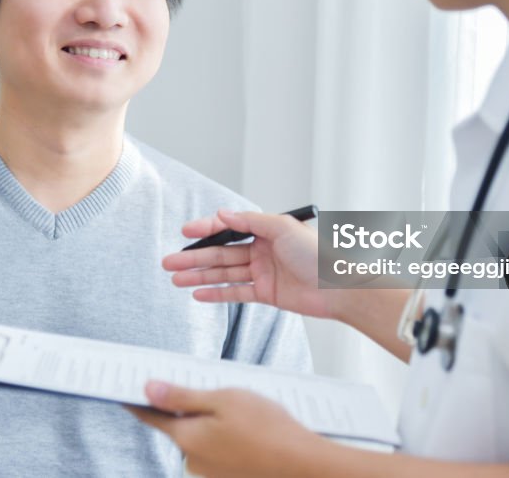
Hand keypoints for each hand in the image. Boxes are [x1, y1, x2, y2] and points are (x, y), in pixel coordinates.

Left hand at [127, 381, 324, 477]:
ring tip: (244, 413)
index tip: (125, 391)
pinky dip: (227, 439)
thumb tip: (148, 390)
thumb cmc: (267, 427)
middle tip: (217, 393)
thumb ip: (181, 397)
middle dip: (192, 410)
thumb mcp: (222, 399)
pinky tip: (249, 431)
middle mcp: (193, 460)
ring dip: (213, 425)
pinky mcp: (226, 477)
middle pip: (180, 427)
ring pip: (202, 439)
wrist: (302, 464)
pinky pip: (218, 451)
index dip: (138, 401)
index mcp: (187, 438)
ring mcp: (210, 473)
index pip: (151, 417)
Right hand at [164, 209, 330, 317]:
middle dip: (194, 257)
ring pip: (224, 273)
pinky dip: (216, 293)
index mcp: (266, 230)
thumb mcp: (283, 227)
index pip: (229, 228)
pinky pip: (236, 293)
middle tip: (169, 261)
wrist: (339, 286)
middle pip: (221, 253)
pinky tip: (197, 293)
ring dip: (199, 276)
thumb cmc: (318, 254)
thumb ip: (250, 221)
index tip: (185, 232)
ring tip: (175, 279)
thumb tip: (222, 214)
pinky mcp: (267, 294)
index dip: (206, 230)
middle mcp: (262, 250)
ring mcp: (263, 272)